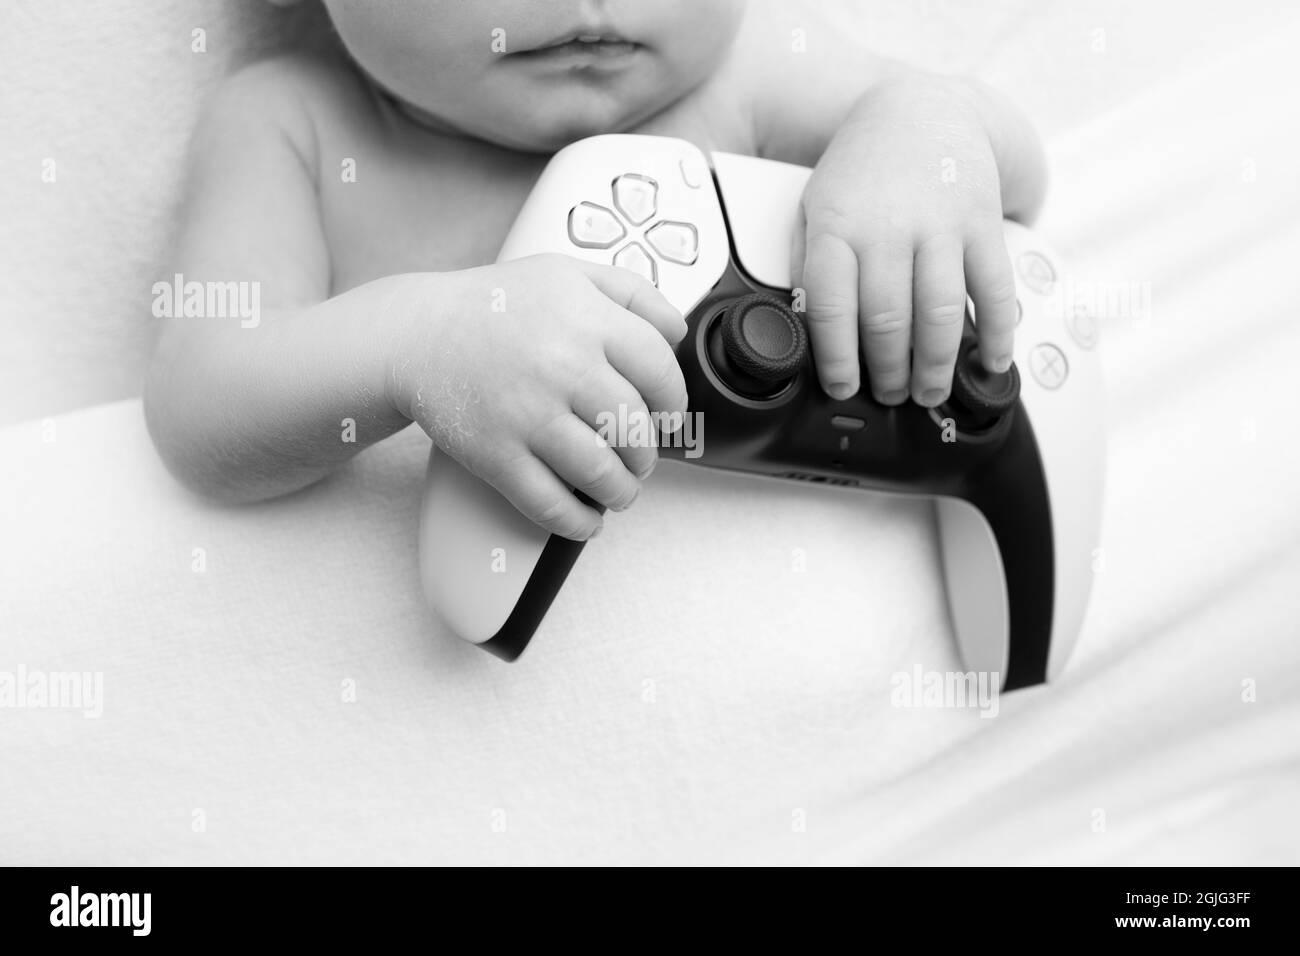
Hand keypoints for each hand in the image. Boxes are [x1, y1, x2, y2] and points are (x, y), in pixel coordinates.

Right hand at [389, 255, 687, 539]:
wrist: (415, 333)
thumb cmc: (493, 305)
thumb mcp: (567, 274)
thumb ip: (631, 293)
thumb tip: (676, 331)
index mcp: (586, 318)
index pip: (658, 369)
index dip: (672, 401)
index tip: (667, 416)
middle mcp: (561, 364)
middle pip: (634, 427)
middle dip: (646, 453)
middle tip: (640, 458)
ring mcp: (527, 413)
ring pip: (600, 472)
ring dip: (622, 491)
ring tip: (620, 490)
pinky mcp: (496, 454)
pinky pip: (550, 504)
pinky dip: (578, 522)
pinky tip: (588, 520)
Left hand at [795, 76, 1018, 405]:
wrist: (922, 111)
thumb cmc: (861, 171)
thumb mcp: (812, 206)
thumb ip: (804, 264)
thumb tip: (805, 326)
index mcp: (838, 225)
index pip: (833, 307)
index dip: (838, 359)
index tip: (843, 388)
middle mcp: (889, 226)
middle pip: (889, 320)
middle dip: (889, 372)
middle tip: (889, 396)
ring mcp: (941, 224)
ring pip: (941, 313)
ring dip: (936, 365)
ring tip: (928, 392)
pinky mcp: (983, 223)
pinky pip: (995, 288)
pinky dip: (997, 333)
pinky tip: (990, 363)